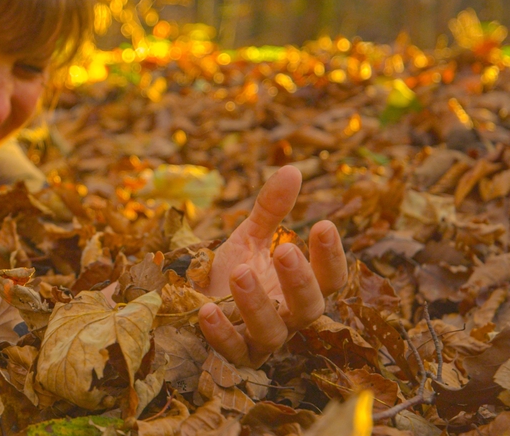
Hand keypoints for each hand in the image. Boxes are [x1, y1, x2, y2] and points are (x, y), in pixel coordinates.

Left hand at [196, 166, 347, 367]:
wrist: (191, 299)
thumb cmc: (230, 270)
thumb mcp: (250, 237)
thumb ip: (271, 210)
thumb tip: (293, 169)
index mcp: (301, 288)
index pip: (330, 278)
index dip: (331, 255)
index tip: (323, 224)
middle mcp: (289, 317)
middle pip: (309, 307)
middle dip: (299, 279)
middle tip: (286, 248)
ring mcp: (261, 340)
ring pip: (272, 331)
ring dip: (257, 303)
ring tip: (240, 272)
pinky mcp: (233, 354)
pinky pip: (232, 350)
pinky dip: (221, 333)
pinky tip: (207, 310)